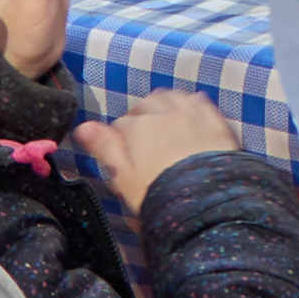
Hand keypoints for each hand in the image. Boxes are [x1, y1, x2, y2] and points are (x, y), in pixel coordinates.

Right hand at [75, 90, 242, 207]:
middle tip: (141, 137)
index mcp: (139, 128)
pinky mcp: (215, 122)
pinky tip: (191, 114)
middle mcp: (165, 114)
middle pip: (146, 106)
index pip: (121, 124)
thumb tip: (83, 128)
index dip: (119, 139)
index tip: (123, 152)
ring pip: (172, 97)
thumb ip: (104, 147)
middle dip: (140, 117)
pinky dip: (192, 105)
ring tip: (162, 120)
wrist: (205, 200)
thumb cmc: (161, 193)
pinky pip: (200, 102)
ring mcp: (192, 115)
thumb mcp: (124, 176)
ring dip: (164, 105)